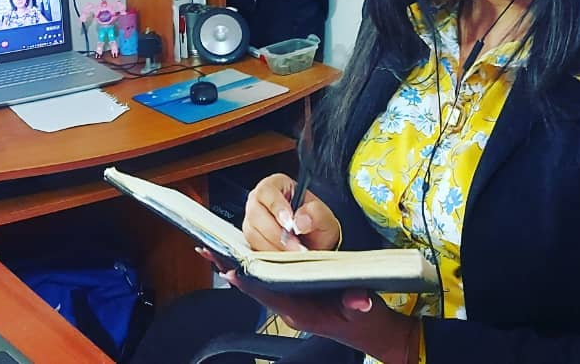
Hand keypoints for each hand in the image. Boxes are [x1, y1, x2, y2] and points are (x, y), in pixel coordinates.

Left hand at [193, 249, 416, 363]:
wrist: (370, 330)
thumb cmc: (365, 319)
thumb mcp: (365, 309)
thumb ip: (359, 303)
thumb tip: (358, 300)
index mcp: (303, 312)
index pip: (269, 295)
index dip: (250, 281)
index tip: (231, 268)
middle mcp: (290, 309)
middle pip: (255, 288)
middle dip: (232, 268)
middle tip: (208, 250)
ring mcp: (289, 304)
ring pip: (256, 285)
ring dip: (235, 267)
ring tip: (212, 249)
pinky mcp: (290, 298)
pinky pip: (263, 283)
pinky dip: (248, 269)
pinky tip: (234, 257)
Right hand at [243, 173, 340, 252]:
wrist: (315, 245)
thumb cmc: (316, 225)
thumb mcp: (324, 217)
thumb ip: (316, 214)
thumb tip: (300, 221)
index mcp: (276, 186)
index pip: (267, 191)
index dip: (276, 207)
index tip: (289, 224)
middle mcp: (260, 202)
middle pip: (255, 214)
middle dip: (276, 233)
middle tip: (295, 245)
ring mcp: (253, 222)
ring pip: (253, 234)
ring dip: (274, 247)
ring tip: (294, 253)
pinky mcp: (251, 241)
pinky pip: (254, 248)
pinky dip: (270, 256)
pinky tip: (285, 258)